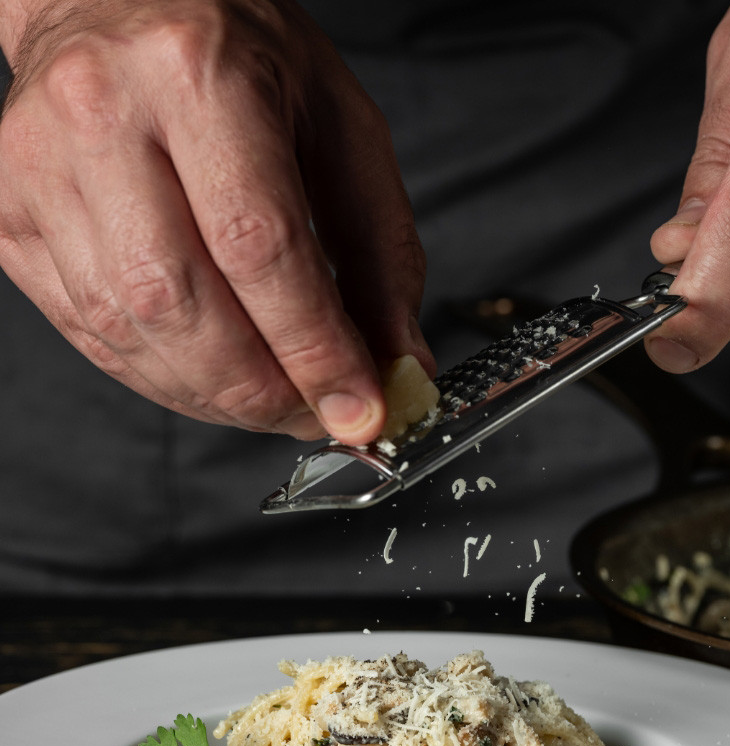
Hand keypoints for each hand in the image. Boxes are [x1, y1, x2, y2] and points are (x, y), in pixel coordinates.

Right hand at [0, 0, 430, 443]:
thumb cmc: (239, 56)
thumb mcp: (343, 129)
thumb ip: (381, 252)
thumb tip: (401, 364)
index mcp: (198, 73)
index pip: (259, 247)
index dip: (314, 351)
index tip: (361, 412)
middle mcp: (102, 112)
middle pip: (182, 303)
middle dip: (263, 391)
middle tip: (317, 417)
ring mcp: (38, 165)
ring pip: (129, 331)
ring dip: (215, 398)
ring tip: (274, 402)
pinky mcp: (8, 213)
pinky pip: (91, 334)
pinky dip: (165, 379)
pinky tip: (214, 380)